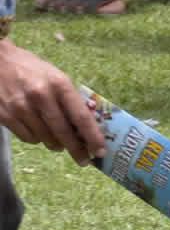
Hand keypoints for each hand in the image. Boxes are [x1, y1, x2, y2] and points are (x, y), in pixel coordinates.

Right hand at [0, 42, 104, 166]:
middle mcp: (40, 96)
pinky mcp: (4, 116)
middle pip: (63, 132)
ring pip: (45, 138)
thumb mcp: (57, 77)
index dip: (92, 137)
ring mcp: (20, 107)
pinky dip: (37, 139)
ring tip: (60, 143)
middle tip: (85, 160)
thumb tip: (88, 125)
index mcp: (59, 84)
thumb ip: (71, 99)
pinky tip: (39, 132)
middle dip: (76, 149)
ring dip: (56, 144)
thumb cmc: (33, 70)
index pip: (80, 116)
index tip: (100, 151)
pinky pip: (28, 138)